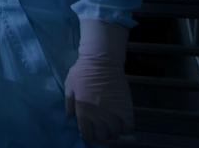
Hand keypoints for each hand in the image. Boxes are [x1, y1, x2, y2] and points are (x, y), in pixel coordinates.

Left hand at [64, 18, 132, 143]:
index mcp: (83, 111)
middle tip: (101, 130)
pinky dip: (126, 129)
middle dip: (101, 135)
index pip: (87, 134)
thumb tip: (70, 118)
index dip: (88, 135)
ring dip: (113, 133)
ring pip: (115, 133)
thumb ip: (69, 103)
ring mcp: (113, 113)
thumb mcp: (69, 86)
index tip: (89, 132)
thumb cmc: (82, 72)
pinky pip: (129, 127)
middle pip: (102, 136)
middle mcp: (98, 116)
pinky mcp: (125, 108)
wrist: (101, 61)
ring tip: (111, 127)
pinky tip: (122, 124)